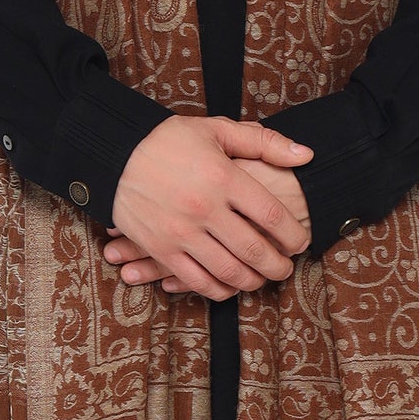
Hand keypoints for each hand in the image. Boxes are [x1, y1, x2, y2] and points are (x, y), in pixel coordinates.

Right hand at [101, 116, 312, 298]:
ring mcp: (181, 233)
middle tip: (286, 268)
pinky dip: (219, 289)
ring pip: (229, 272)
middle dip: (278, 266)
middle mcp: (205, 208)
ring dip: (253, 282)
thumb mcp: (216, 129)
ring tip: (262, 279)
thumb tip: (305, 155)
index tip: (301, 241)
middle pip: (254, 250)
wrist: (112, 154)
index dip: (293, 234)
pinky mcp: (161, 249)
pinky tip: (230, 285)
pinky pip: (197, 281)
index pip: (271, 215)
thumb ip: (264, 142)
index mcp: (223, 177)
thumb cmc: (168, 140)